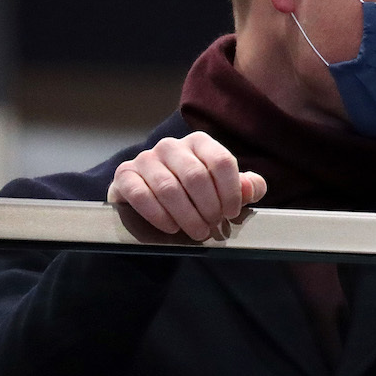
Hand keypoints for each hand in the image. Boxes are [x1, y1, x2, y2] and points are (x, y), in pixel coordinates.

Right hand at [106, 132, 267, 240]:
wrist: (152, 197)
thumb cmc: (195, 192)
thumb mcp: (225, 188)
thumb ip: (247, 186)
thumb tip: (250, 188)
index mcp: (199, 143)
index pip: (221, 161)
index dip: (231, 191)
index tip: (232, 213)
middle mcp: (171, 146)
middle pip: (196, 176)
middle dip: (208, 207)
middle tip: (213, 226)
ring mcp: (145, 159)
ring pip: (169, 188)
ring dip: (187, 215)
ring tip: (197, 232)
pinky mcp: (124, 175)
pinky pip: (141, 195)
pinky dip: (159, 215)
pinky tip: (171, 227)